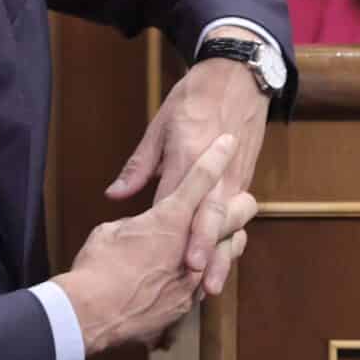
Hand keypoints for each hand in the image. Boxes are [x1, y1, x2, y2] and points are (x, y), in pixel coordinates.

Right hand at [56, 134, 257, 353]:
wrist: (91, 317)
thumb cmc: (95, 267)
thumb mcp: (109, 232)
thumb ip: (132, 222)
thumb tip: (139, 224)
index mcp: (169, 218)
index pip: (200, 178)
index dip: (216, 157)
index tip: (229, 141)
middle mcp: (189, 244)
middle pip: (232, 214)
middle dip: (239, 203)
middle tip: (242, 197)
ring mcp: (193, 275)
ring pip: (229, 249)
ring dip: (229, 238)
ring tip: (230, 233)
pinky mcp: (187, 302)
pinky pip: (208, 279)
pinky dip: (209, 270)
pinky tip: (203, 269)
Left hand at [104, 28, 270, 295]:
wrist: (239, 74)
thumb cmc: (195, 97)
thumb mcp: (161, 125)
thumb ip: (139, 165)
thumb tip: (114, 195)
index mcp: (190, 155)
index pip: (178, 200)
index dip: (169, 232)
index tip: (156, 258)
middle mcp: (217, 172)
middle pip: (211, 217)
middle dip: (204, 249)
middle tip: (194, 280)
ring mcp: (236, 177)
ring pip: (230, 223)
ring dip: (220, 254)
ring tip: (210, 285)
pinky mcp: (244, 179)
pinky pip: (237, 215)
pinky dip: (228, 240)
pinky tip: (218, 265)